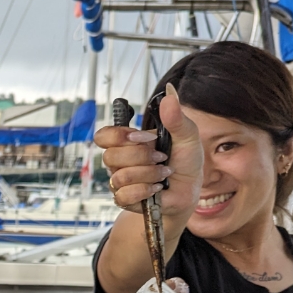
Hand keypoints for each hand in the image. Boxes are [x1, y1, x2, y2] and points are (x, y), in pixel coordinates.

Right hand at [96, 84, 202, 221]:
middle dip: (142, 157)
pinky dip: (144, 191)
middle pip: (111, 157)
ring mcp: (120, 181)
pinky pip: (123, 195)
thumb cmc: (185, 161)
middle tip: (162, 157)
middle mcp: (120, 161)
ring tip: (164, 174)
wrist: (190, 189)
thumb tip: (170, 92)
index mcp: (128, 142)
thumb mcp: (187, 136)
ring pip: (120, 177)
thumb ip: (175, 117)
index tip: (144, 137)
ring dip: (148, 175)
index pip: (103, 136)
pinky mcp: (124, 199)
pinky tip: (157, 188)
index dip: (118, 136)